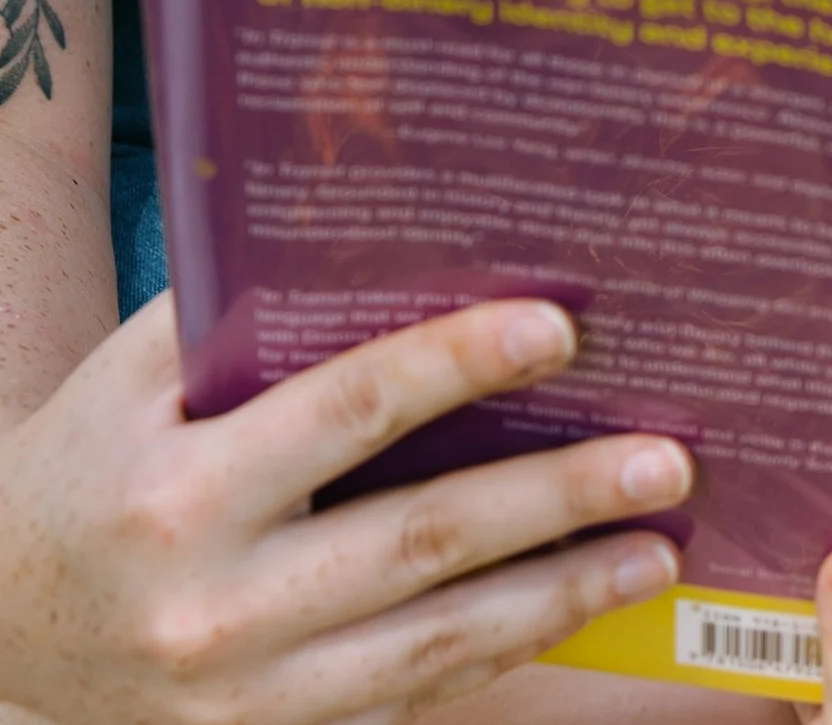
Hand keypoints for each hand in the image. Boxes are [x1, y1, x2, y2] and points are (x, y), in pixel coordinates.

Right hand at [0, 292, 692, 724]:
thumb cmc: (91, 460)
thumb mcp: (138, 374)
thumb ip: (254, 311)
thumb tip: (404, 230)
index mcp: (180, 490)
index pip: (348, 412)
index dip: (458, 364)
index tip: (561, 328)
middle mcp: (214, 604)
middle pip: (419, 540)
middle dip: (552, 497)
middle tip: (664, 457)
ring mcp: (244, 695)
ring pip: (435, 641)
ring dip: (561, 593)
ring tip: (660, 548)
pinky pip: (412, 695)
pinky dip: (507, 652)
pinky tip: (582, 607)